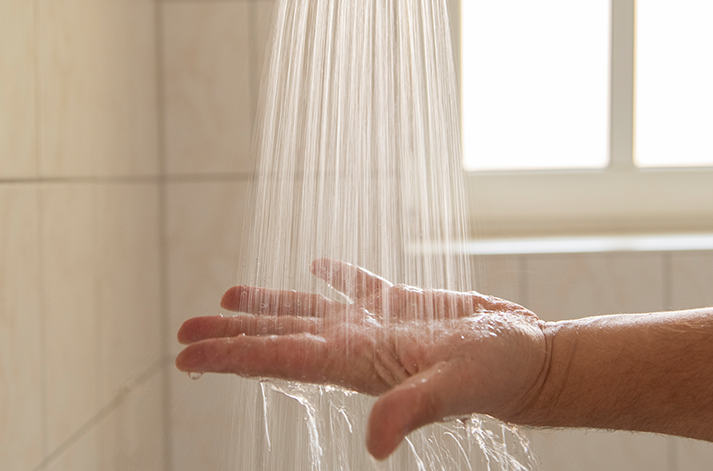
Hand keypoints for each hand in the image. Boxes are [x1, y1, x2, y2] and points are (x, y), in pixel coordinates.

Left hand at [176, 258, 552, 458]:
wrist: (528, 362)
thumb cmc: (494, 374)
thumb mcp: (455, 387)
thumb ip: (412, 409)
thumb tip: (372, 445)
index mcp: (358, 362)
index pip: (281, 357)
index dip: (232, 356)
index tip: (187, 356)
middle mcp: (356, 346)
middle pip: (279, 338)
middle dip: (231, 336)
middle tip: (184, 332)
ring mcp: (376, 326)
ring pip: (307, 313)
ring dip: (266, 306)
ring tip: (227, 298)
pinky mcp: (402, 306)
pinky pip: (356, 287)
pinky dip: (333, 277)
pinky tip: (315, 267)